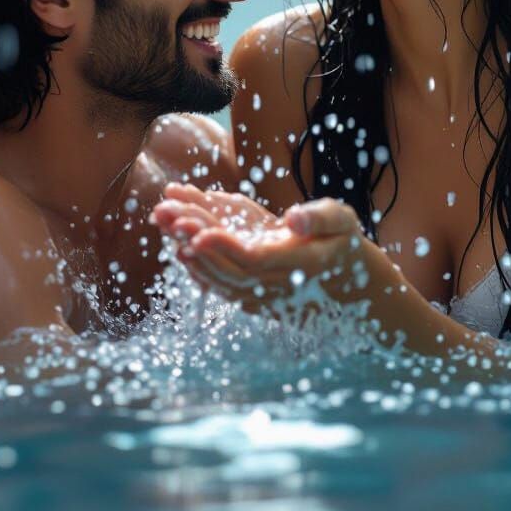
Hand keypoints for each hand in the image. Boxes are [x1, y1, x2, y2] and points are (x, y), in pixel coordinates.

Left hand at [151, 184, 368, 313]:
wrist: (346, 282)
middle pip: (228, 269)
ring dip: (189, 251)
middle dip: (195, 242)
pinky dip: (198, 267)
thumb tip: (292, 219)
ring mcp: (263, 294)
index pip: (255, 260)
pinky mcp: (253, 295)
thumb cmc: (342, 242)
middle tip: (167, 216)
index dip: (226, 249)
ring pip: (220, 278)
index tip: (200, 233)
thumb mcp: (342, 221)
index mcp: (299, 264)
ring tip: (164, 221)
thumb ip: (320, 219)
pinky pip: (221, 285)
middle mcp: (277, 285)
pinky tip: (178, 246)